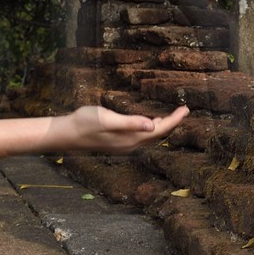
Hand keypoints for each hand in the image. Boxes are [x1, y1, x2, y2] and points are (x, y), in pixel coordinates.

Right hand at [60, 105, 188, 152]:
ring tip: (172, 115)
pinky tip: (149, 122)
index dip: (174, 120)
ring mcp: (124, 145)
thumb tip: (151, 125)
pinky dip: (150, 128)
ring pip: (149, 137)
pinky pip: (141, 137)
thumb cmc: (85, 122)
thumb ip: (130, 122)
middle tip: (184, 110)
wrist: (67, 134)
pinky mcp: (118, 142)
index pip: (159, 130)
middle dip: (172, 123)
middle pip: (157, 135)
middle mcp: (130, 145)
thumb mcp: (107, 119)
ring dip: (162, 126)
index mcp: (130, 139)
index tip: (185, 109)